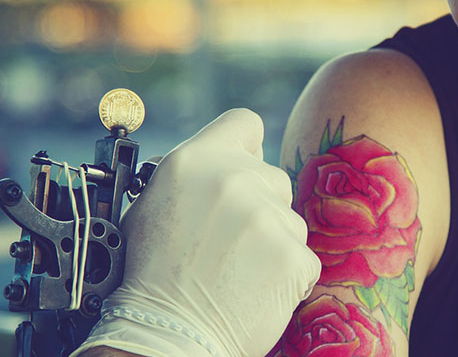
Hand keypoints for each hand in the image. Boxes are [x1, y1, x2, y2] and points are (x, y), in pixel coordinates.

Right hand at [72, 109, 320, 356]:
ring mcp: (267, 217)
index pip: (244, 123)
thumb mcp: (155, 206)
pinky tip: (255, 288)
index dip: (246, 146)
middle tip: (231, 240)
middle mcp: (233, 179)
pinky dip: (287, 275)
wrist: (165, 336)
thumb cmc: (152, 277)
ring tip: (237, 270)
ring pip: (290, 219)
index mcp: (194, 160)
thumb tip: (226, 164)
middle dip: (260, 205)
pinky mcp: (293, 255)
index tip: (244, 165)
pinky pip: (303, 257)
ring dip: (274, 242)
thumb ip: (197, 177)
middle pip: (273, 177)